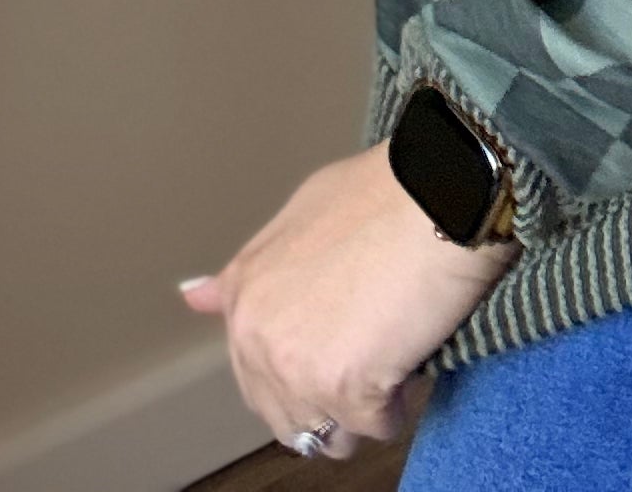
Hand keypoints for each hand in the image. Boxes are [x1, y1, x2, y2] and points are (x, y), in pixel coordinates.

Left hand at [180, 144, 516, 457]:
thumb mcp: (302, 215)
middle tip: (369, 348)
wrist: (437, 194)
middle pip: (287, 417)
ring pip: (328, 437)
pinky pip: (377, 429)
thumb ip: (253, 269)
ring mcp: (297, 370)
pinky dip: (400, 403)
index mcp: (245, 294)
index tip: (335, 350)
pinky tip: (411, 353)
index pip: (254, 376)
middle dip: (329, 396)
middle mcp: (259, 337)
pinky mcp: (344, 393)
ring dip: (362, 409)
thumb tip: (194, 296)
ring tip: (390, 352)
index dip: (302, 369)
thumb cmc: (383, 194)